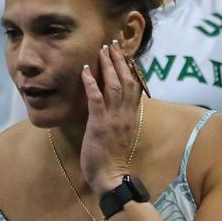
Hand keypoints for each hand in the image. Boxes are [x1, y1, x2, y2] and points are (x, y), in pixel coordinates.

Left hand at [80, 40, 142, 192]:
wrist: (110, 176)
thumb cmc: (112, 157)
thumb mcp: (120, 133)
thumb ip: (120, 117)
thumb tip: (116, 104)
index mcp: (131, 116)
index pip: (136, 87)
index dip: (132, 68)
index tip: (127, 54)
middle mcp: (125, 114)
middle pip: (127, 81)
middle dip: (120, 60)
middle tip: (113, 44)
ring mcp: (113, 118)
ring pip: (114, 86)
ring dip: (108, 66)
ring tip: (102, 50)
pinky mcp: (100, 124)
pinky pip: (96, 99)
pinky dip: (91, 83)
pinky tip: (85, 70)